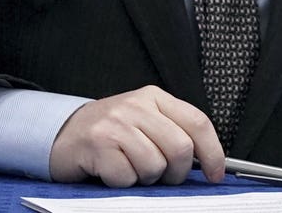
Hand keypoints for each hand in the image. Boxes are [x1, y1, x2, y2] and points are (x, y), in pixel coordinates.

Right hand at [49, 85, 224, 186]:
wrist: (65, 132)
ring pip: (155, 165)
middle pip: (180, 148)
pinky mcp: (98, 144)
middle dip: (175, 173)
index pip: (197, 122)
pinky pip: (127, 177)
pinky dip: (123, 183)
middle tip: (161, 176)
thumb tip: (207, 164)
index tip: (216, 175)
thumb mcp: (144, 121)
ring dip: (146, 179)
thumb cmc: (111, 131)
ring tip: (131, 168)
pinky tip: (112, 170)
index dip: (213, 152)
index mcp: (154, 97)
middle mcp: (137, 105)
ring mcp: (116, 123)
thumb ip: (172, 132)